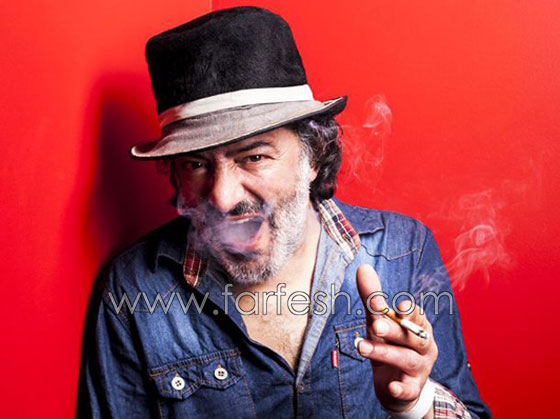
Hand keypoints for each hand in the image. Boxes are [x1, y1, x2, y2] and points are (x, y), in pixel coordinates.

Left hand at [356, 264, 437, 414]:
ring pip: (406, 359)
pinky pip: (408, 389)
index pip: (417, 316)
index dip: (408, 311)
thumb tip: (362, 267)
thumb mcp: (380, 322)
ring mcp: (420, 368)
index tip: (397, 306)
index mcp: (419, 327)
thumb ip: (373, 299)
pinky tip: (391, 386)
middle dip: (394, 330)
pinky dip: (401, 388)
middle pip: (412, 336)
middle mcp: (424, 346)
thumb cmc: (390, 345)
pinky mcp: (411, 389)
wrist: (395, 386)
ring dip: (384, 352)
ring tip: (361, 347)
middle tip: (376, 324)